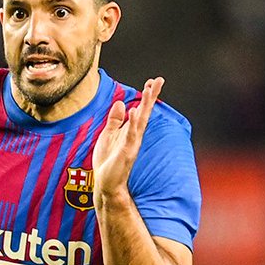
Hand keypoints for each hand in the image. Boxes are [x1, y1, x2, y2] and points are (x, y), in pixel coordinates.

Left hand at [92, 77, 163, 202]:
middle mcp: (134, 136)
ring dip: (144, 106)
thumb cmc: (107, 162)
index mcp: (130, 131)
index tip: (151, 81)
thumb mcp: (108, 135)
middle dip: (151, 96)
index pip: (141, 110)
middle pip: (145, 112)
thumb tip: (120, 103)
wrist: (106, 184)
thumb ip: (114, 120)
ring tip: (148, 90)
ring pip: (140, 121)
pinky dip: (133, 123)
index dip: (146, 96)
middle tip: (158, 80)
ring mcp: (131, 144)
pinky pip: (131, 135)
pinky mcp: (126, 153)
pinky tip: (134, 111)